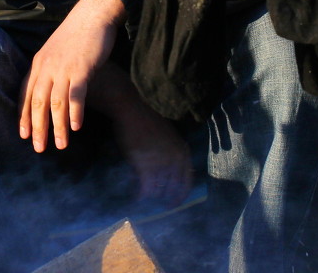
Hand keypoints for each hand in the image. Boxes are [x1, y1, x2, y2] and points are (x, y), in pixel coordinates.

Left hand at [18, 0, 124, 152]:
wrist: (94, 14)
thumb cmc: (77, 34)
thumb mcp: (56, 50)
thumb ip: (50, 69)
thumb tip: (49, 88)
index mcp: (39, 62)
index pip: (26, 93)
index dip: (23, 115)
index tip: (22, 135)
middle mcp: (47, 67)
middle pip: (38, 102)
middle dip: (38, 128)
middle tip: (39, 148)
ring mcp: (63, 68)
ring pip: (56, 103)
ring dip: (58, 126)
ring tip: (61, 145)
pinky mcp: (81, 68)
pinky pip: (75, 95)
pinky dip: (75, 112)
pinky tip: (76, 127)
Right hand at [90, 65, 193, 205]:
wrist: (131, 110)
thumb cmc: (147, 120)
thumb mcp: (167, 135)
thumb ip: (171, 152)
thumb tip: (169, 172)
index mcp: (182, 150)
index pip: (187, 180)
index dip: (181, 194)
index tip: (175, 203)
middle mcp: (175, 158)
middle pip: (173, 187)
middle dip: (166, 198)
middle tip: (160, 207)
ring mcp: (160, 162)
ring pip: (158, 189)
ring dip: (152, 197)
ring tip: (147, 202)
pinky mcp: (145, 165)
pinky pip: (145, 187)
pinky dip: (141, 195)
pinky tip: (137, 198)